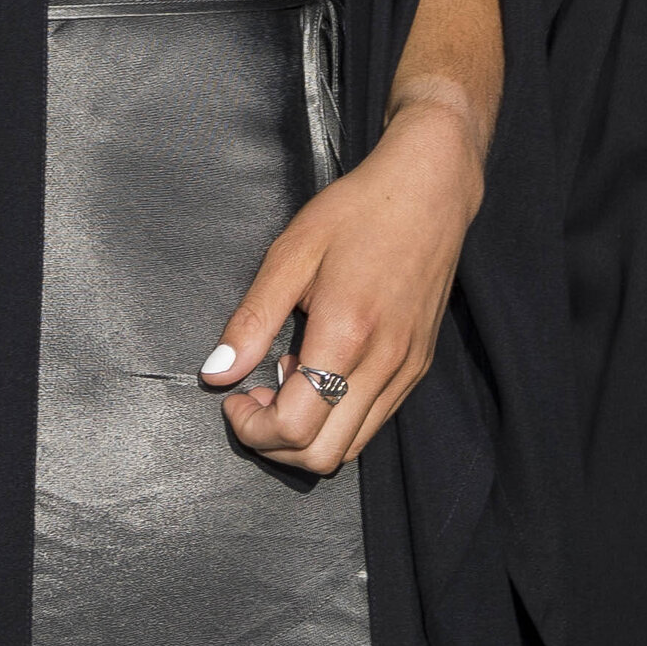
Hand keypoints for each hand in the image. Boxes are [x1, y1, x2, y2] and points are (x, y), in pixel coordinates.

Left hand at [203, 97, 481, 475]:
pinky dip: (338, 415)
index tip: (234, 395)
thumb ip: (252, 320)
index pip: (293, 429)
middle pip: (323, 456)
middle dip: (275, 442)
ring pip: (351, 448)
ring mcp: (407, 369)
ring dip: (308, 432)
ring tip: (291, 378)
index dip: (251, 427)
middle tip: (256, 396)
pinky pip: (374, 420)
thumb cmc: (358, 212)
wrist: (429, 189)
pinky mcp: (419, 366)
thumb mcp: (291, 253)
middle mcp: (384, 363)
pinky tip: (323, 368)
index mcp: (346, 334)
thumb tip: (217, 373)